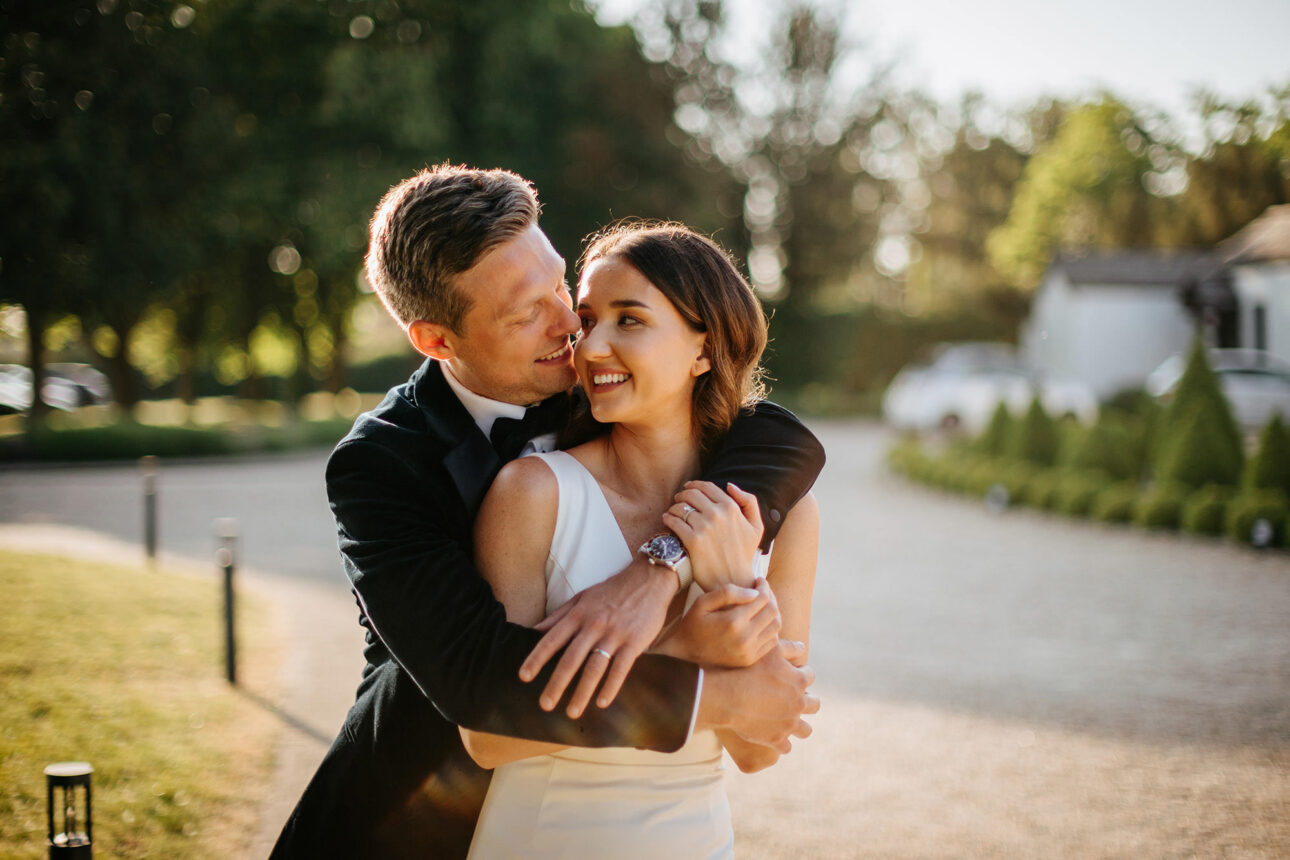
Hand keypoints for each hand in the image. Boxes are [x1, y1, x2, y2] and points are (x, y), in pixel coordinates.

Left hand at [520, 556, 676, 717]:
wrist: (649, 579)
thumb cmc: (612, 591)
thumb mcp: (581, 598)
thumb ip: (558, 616)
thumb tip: (533, 630)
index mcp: (578, 614)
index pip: (552, 639)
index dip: (537, 658)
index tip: (524, 676)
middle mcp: (594, 625)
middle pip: (571, 659)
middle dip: (556, 683)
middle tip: (545, 704)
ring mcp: (615, 634)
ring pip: (594, 667)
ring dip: (582, 692)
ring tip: (572, 712)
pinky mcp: (635, 642)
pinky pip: (620, 668)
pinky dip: (611, 686)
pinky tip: (602, 703)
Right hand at [654, 579, 780, 667]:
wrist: (685, 653)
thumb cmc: (693, 623)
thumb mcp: (703, 602)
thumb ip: (728, 593)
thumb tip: (754, 593)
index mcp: (733, 622)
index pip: (762, 599)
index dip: (764, 586)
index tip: (759, 581)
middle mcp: (745, 638)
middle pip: (772, 611)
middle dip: (770, 597)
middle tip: (762, 591)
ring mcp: (749, 652)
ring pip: (776, 626)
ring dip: (772, 612)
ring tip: (762, 605)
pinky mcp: (750, 660)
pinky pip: (772, 641)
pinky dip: (771, 628)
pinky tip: (760, 621)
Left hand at [662, 481, 762, 589]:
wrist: (734, 580)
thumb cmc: (744, 554)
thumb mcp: (756, 527)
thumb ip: (749, 502)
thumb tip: (730, 485)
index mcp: (731, 508)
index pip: (707, 487)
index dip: (695, 485)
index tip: (688, 488)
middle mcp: (718, 514)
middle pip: (691, 494)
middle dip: (682, 494)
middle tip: (678, 500)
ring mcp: (704, 527)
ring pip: (680, 507)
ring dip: (674, 506)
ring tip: (672, 511)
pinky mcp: (692, 541)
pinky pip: (674, 522)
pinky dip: (668, 518)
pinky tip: (667, 520)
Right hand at [696, 641, 817, 752]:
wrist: (727, 696)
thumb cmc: (746, 669)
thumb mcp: (769, 650)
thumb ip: (789, 647)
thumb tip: (803, 647)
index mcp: (799, 681)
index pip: (810, 676)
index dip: (800, 673)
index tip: (790, 673)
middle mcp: (799, 704)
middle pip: (815, 704)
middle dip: (807, 700)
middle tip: (793, 699)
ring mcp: (788, 724)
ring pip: (805, 731)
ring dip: (799, 726)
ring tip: (788, 722)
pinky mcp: (775, 740)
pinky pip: (786, 748)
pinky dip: (781, 743)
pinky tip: (773, 736)